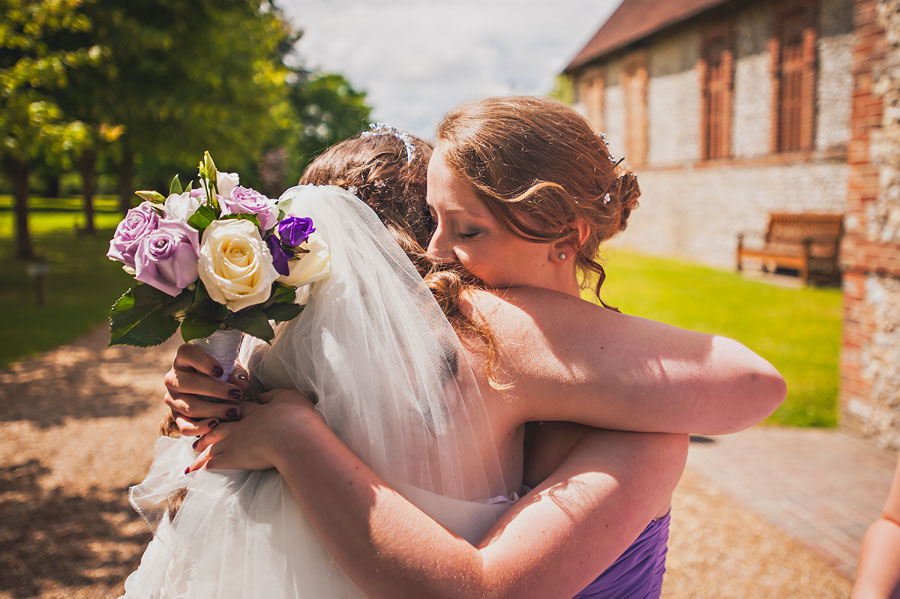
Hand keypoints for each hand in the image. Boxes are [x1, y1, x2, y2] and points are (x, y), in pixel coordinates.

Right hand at [164, 343, 250, 435]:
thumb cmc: (223, 374)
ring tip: (235, 411)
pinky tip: (216, 424)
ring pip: (190, 406)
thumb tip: (241, 384)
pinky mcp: (176, 417)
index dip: (203, 362)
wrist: (214, 391)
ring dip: (214, 410)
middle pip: (189, 383)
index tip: (221, 371)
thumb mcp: (231, 369)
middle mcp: (173, 378)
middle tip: (237, 395)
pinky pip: (184, 426)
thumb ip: (237, 373)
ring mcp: (172, 398)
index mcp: (184, 359)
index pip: (187, 353)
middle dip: (216, 390)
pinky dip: (200, 428)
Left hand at [188, 389, 318, 471]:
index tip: (227, 414)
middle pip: (221, 428)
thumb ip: (275, 395)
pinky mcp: (233, 457)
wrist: (293, 435)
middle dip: (210, 433)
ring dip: (203, 449)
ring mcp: (235, 441)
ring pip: (213, 445)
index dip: (233, 413)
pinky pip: (213, 463)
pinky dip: (203, 466)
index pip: (241, 411)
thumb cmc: (297, 416)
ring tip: (194, 454)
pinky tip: (196, 471)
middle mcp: (243, 425)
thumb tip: (263, 395)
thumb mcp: (291, 397)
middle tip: (200, 438)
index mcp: (258, 411)